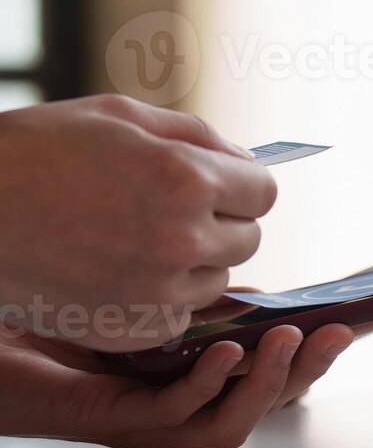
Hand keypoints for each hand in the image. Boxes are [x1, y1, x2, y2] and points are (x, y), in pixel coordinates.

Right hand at [0, 95, 275, 350]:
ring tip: (127, 241)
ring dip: (189, 264)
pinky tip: (111, 273)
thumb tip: (247, 162)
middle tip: (160, 212)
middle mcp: (183, 239)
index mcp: (188, 179)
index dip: (237, 187)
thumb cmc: (34, 153)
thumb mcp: (118, 118)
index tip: (210, 186)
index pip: (263, 193)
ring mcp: (159, 291)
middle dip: (217, 224)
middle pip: (248, 240)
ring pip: (216, 281)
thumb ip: (197, 137)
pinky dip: (158, 300)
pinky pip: (179, 316)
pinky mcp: (134, 329)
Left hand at [0, 321, 352, 447]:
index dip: (315, 357)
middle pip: (265, 405)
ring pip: (232, 423)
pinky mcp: (116, 421)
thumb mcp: (145, 299)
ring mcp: (150, 421)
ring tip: (287, 340)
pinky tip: (225, 351)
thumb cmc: (55, 320)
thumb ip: (202, 305)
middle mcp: (179, 409)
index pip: (271, 379)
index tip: (353, 324)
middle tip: (338, 333)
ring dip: (267, 384)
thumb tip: (263, 291)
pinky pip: (178, 416)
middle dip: (309, 370)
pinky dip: (210, 386)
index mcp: (193, 381)